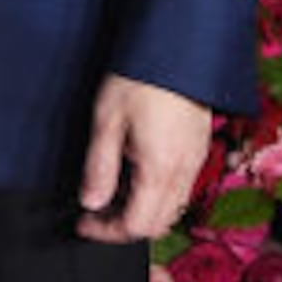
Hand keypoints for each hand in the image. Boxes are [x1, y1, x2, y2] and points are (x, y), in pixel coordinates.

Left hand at [75, 75, 210, 242]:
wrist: (180, 49)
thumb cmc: (141, 78)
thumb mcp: (107, 121)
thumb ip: (99, 167)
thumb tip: (91, 202)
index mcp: (159, 171)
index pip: (137, 226)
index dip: (107, 232)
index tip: (83, 223)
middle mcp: (183, 173)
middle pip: (157, 224)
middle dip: (124, 227)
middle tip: (94, 213)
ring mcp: (195, 162)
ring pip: (172, 209)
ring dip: (142, 213)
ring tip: (112, 194)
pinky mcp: (198, 149)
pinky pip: (181, 188)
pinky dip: (157, 196)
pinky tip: (136, 175)